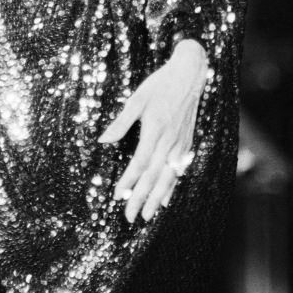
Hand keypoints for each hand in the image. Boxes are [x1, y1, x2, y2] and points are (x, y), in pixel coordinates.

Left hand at [97, 39, 208, 222]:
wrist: (189, 75)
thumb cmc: (160, 84)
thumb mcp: (136, 99)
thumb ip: (121, 122)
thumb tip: (103, 140)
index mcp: (155, 130)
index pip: (140, 163)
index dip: (129, 181)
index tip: (118, 196)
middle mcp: (169, 141)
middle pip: (154, 176)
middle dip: (141, 198)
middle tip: (130, 217)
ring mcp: (180, 144)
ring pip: (168, 177)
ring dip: (157, 198)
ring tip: (148, 216)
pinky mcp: (187, 143)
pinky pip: (179, 170)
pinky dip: (172, 187)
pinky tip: (165, 199)